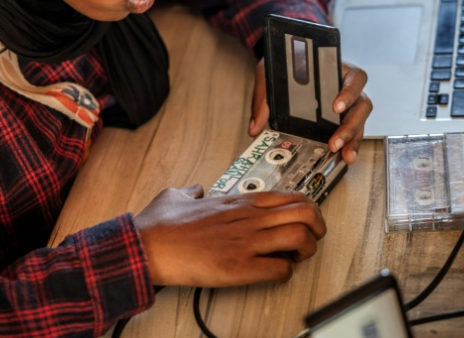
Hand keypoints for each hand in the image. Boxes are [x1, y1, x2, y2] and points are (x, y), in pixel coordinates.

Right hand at [134, 185, 325, 286]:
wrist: (146, 246)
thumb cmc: (160, 225)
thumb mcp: (177, 195)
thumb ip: (192, 190)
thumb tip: (195, 190)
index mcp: (239, 200)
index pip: (291, 195)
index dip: (306, 208)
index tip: (304, 219)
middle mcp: (249, 217)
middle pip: (307, 213)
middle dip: (317, 228)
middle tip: (310, 239)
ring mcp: (246, 242)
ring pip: (302, 238)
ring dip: (306, 251)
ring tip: (296, 257)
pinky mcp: (240, 267)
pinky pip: (281, 270)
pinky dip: (286, 273)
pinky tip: (274, 272)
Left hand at [249, 58, 371, 164]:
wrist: (284, 63)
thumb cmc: (286, 64)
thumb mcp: (272, 73)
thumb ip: (264, 98)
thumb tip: (255, 127)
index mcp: (337, 69)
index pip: (355, 77)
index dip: (350, 92)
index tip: (336, 106)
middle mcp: (347, 86)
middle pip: (362, 105)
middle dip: (350, 126)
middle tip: (334, 141)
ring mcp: (347, 103)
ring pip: (360, 121)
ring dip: (353, 139)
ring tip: (344, 155)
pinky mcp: (342, 117)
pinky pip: (353, 131)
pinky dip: (349, 144)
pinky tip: (344, 156)